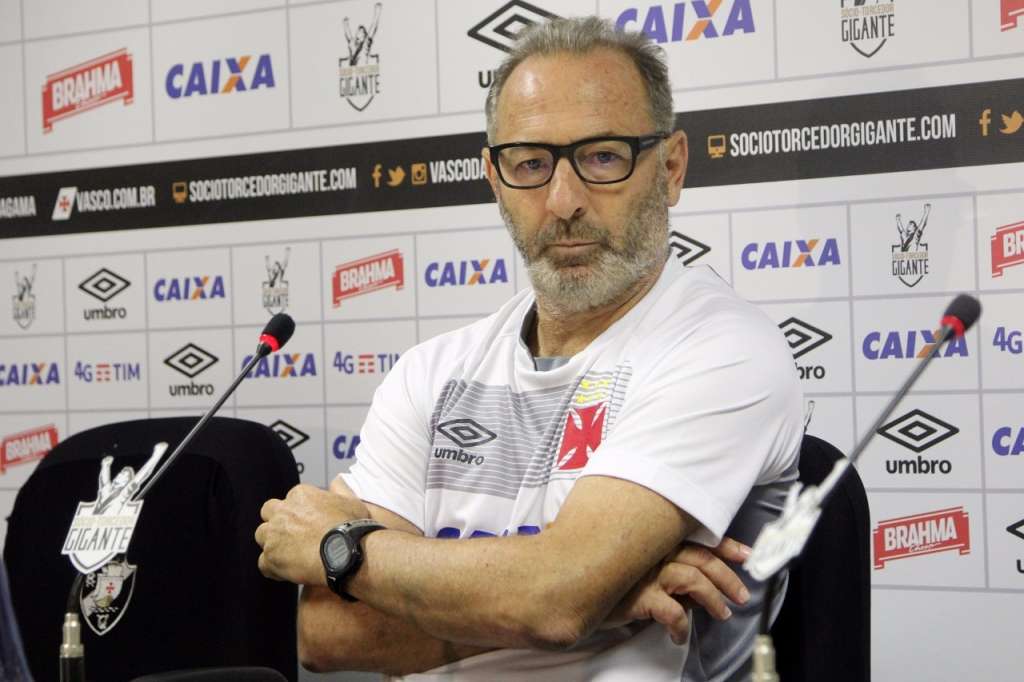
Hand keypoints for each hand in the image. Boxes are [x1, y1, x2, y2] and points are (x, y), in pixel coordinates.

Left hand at [255, 483, 369, 584]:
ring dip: (273, 544)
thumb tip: (337, 481)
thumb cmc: (351, 529)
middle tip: (291, 535)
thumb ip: (340, 490)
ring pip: (262, 536)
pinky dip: (274, 568)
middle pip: (268, 512)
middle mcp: (283, 511)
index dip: (297, 513)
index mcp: (300, 495)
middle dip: (276, 522)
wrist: (346, 553)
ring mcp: (274, 534)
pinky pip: (263, 563)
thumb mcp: (352, 502)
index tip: (307, 524)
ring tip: (289, 555)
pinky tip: (288, 572)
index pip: (289, 500)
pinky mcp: (271, 557)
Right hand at [604, 537, 750, 644]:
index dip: (725, 545)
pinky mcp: (638, 597)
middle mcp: (654, 552)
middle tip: (741, 596)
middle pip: (701, 559)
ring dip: (713, 599)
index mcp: (657, 541)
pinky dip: (681, 626)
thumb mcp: (640, 570)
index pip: (697, 538)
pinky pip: (671, 611)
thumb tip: (699, 590)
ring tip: (723, 614)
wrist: (573, 589)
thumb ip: (669, 572)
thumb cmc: (608, 579)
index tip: (746, 554)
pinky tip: (679, 636)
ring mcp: (646, 573)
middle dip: (727, 577)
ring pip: (692, 580)